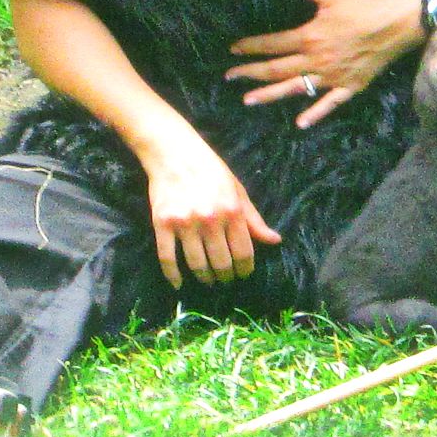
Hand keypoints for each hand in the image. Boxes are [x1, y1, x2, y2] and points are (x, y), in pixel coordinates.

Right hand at [136, 123, 280, 289]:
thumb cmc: (210, 170)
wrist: (174, 152)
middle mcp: (210, 219)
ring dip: (204, 278)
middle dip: (225, 277)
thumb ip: (254, 219)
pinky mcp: (162, 224)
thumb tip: (275, 241)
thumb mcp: (238, 190)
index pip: (243, 253)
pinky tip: (179, 284)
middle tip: (225, 280)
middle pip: (221, 263)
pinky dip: (173, 276)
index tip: (243, 275)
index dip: (245, 269)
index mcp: (232, 211)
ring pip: (197, 265)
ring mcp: (184, 223)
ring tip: (207, 280)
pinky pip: (167, 258)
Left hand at [226, 0, 423, 127]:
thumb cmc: (365, 5)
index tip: (233, 50)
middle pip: (277, 70)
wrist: (399, 23)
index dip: (251, 47)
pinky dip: (315, 114)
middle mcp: (317, 60)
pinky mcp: (350, 86)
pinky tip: (300, 124)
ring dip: (270, 95)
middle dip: (251, 73)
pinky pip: (330, 104)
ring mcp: (333, 77)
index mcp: (310, 37)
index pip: (272, 44)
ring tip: (248, 100)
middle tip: (230, 77)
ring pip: (296, 89)